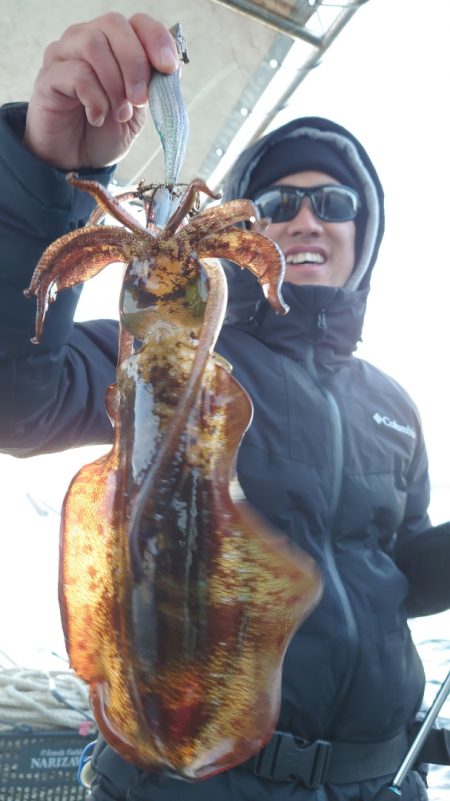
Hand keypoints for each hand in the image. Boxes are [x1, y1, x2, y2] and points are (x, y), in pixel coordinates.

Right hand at [23, 13, 178, 169]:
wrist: (77, 161)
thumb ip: (152, 87)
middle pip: (114, 25)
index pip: (138, 22)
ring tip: (119, 114)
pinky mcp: (48, 77)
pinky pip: (75, 74)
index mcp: (114, 44)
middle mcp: (86, 39)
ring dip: (114, 83)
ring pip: (93, 45)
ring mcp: (64, 54)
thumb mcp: (138, 111)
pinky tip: (97, 118)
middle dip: (135, 63)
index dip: (157, 39)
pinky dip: (95, 99)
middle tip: (140, 100)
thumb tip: (173, 67)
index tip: (169, 68)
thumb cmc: (105, 132)